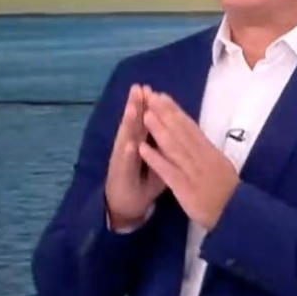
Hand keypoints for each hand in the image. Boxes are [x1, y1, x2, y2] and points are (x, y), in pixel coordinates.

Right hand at [105, 84, 166, 229]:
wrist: (123, 208)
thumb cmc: (142, 184)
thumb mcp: (157, 164)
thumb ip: (163, 147)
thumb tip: (177, 130)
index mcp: (139, 144)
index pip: (144, 122)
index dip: (148, 106)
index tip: (153, 88)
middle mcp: (128, 150)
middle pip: (132, 125)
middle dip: (135, 106)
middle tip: (138, 87)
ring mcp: (121, 163)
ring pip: (125, 140)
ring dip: (128, 124)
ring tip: (133, 107)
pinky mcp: (119, 177)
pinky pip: (124, 166)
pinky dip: (127, 155)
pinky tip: (130, 145)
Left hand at [139, 89, 238, 230]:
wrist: (237, 215)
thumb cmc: (228, 193)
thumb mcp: (221, 166)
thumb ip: (207, 152)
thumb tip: (196, 135)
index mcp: (210, 152)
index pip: (190, 127)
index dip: (175, 111)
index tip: (162, 96)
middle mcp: (202, 157)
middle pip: (181, 132)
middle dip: (165, 113)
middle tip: (149, 96)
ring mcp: (193, 172)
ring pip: (174, 147)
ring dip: (159, 130)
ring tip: (145, 115)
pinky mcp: (186, 189)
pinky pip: (168, 172)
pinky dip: (155, 159)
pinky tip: (142, 148)